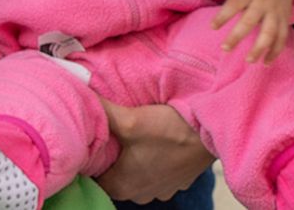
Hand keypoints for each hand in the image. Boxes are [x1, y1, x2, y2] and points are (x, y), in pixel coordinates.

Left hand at [95, 101, 213, 202]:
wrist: (212, 133)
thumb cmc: (171, 131)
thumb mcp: (130, 120)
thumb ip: (102, 112)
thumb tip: (81, 98)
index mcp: (122, 186)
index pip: (92, 176)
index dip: (88, 156)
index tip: (87, 137)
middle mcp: (140, 195)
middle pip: (113, 176)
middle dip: (109, 157)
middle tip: (105, 133)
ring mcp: (160, 190)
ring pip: (134, 175)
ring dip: (130, 159)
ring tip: (127, 136)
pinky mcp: (176, 182)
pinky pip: (154, 172)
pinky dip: (149, 160)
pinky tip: (151, 142)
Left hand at [199, 0, 293, 62]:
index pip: (235, 3)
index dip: (224, 15)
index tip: (212, 27)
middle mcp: (264, 2)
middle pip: (251, 20)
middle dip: (238, 36)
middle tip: (225, 48)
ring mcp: (276, 12)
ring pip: (270, 32)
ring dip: (260, 48)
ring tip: (249, 60)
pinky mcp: (284, 20)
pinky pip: (282, 38)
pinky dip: (276, 51)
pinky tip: (266, 63)